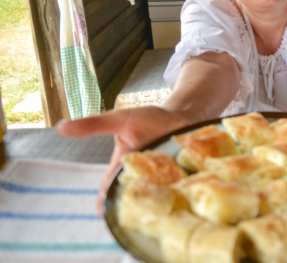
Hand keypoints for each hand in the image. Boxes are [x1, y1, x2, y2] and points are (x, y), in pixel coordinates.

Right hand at [56, 106, 189, 214]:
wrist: (181, 114)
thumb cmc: (148, 119)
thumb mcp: (119, 119)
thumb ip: (93, 125)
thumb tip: (60, 127)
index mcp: (123, 166)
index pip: (110, 187)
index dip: (105, 200)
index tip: (102, 212)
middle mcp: (142, 176)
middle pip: (133, 196)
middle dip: (131, 205)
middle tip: (132, 215)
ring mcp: (163, 177)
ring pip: (156, 196)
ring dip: (156, 200)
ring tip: (157, 211)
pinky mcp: (183, 177)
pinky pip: (180, 189)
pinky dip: (179, 193)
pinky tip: (180, 200)